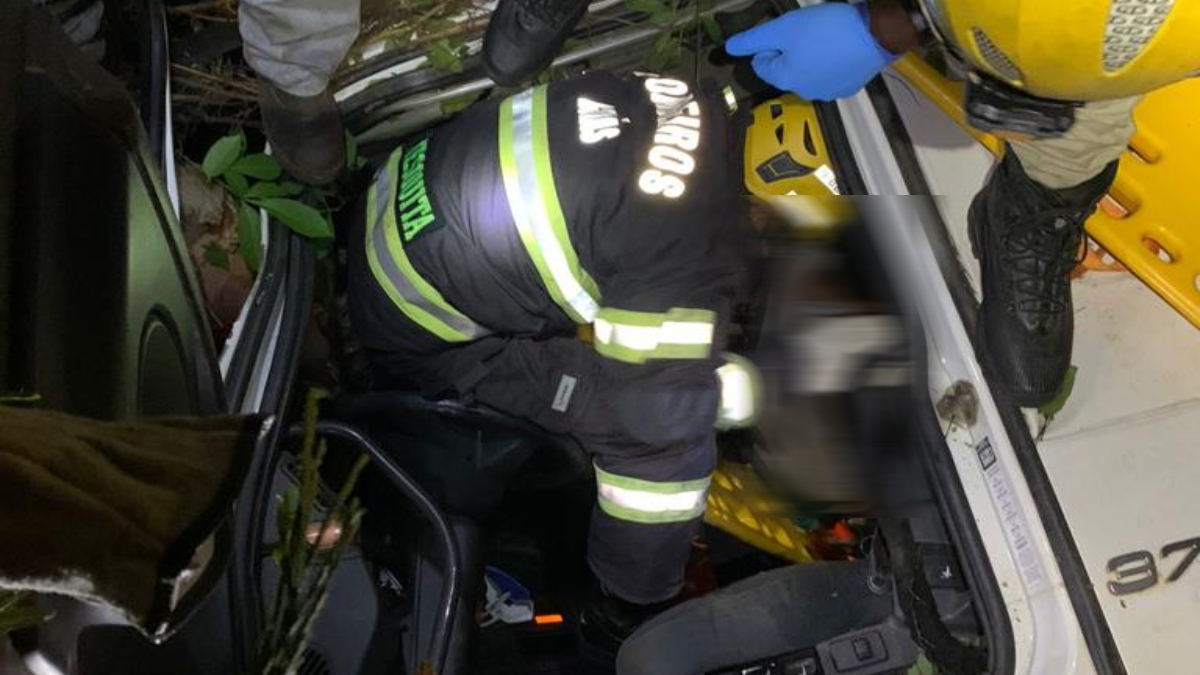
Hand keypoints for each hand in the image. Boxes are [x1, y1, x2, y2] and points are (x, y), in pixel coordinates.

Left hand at [725, 3, 898, 100]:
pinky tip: (837, 48)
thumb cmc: (827, 30)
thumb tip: (730, 48)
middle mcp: (803, 92)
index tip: (784, 31)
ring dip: (809, 57)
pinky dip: (829, 63)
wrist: (874, 35)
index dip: (768, 44)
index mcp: (784, 80)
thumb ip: (753, 40)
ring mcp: (827, 92)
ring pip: (808, 73)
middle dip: (789, 51)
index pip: (761, 64)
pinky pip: (829, 75)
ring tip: (822, 38)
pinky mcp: (847, 88)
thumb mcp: (783, 28)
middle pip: (785, 70)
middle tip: (804, 31)